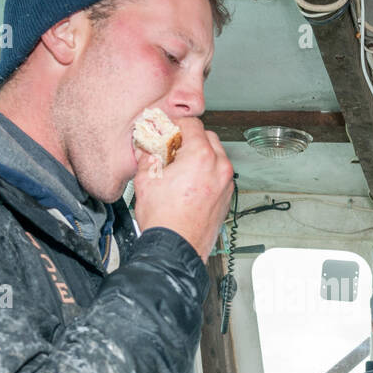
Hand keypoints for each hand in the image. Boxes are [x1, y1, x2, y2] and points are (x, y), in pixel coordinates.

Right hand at [132, 116, 232, 257]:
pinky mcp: (226, 198)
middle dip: (190, 139)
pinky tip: (190, 182)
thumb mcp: (146, 179)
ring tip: (181, 167)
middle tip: (172, 148)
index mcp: (201, 157)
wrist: (176, 248)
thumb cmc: (164, 220)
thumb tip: (148, 147)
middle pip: (208, 137)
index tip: (168, 130)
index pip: (192, 124)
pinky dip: (208, 172)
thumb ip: (148, 155)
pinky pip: (219, 175)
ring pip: (217, 156)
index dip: (176, 124)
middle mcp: (219, 168)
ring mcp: (226, 184)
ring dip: (201, 155)